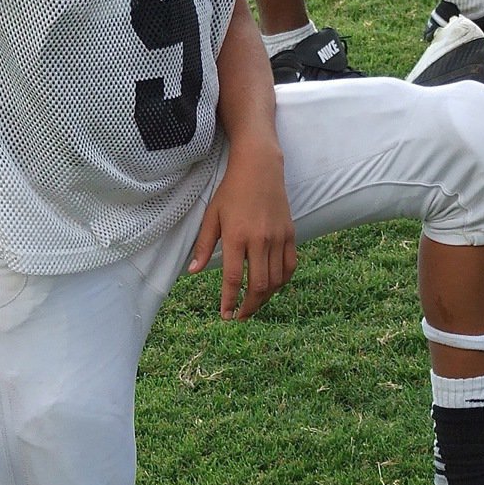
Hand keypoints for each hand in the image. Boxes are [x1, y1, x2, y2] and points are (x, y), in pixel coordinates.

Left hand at [188, 145, 297, 320]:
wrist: (259, 168)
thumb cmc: (231, 191)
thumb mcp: (212, 215)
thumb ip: (204, 245)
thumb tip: (193, 271)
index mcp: (237, 236)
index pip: (234, 278)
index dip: (230, 300)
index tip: (226, 315)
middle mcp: (260, 240)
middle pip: (259, 285)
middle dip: (249, 306)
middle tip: (240, 316)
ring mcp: (278, 238)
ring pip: (276, 280)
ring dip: (266, 298)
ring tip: (254, 304)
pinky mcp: (291, 234)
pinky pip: (290, 266)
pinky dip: (283, 282)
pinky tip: (273, 287)